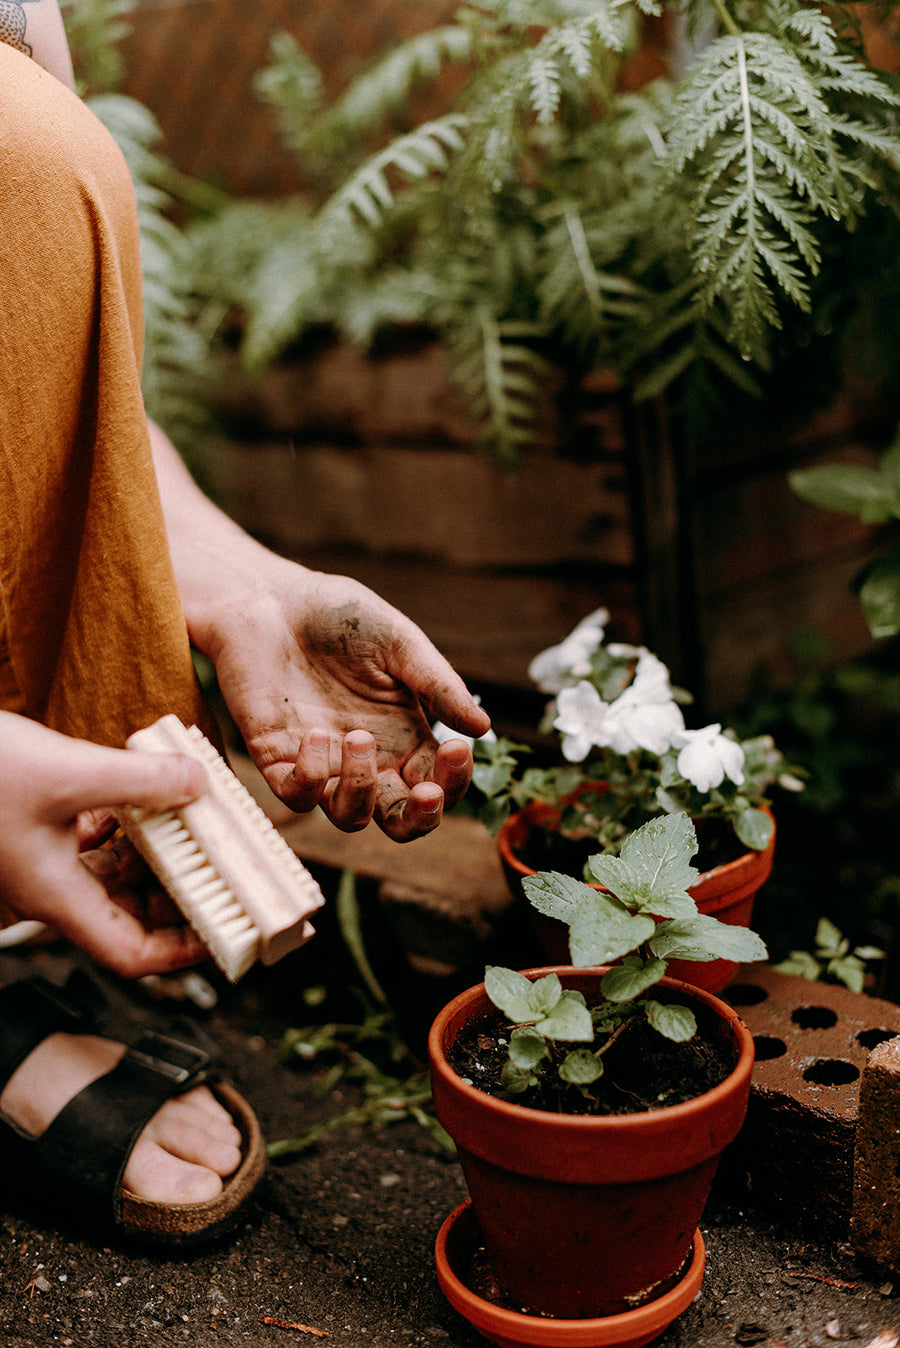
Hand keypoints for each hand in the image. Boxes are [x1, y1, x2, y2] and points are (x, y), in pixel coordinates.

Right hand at [0, 712, 209, 976]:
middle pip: (129, 914)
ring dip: (155, 852)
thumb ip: (140, 781)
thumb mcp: (67, 774)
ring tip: (196, 823)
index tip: (225, 933)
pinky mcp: (35, 825)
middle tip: (224, 869)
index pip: (130, 953)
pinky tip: (141, 791)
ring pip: (113, 873)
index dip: (182, 953)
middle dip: (178, 895)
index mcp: (58, 895)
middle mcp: (51, 885)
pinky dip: (124, 821)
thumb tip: (198, 785)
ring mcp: (41, 857)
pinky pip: (92, 838)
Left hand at [199, 567, 491, 840]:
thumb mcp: (399, 641)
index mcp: (404, 735)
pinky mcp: (276, 757)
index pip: (438, 783)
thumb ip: (438, 684)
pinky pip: (297, 796)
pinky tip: (316, 735)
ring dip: (361, 791)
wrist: (269, 598)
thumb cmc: (338, 615)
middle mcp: (367, 759)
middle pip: (400, 821)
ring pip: (349, 818)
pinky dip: (310, 778)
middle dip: (420, 818)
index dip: (454, 780)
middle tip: (427, 792)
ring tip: (359, 737)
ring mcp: (321, 762)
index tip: (457, 747)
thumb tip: (482, 726)